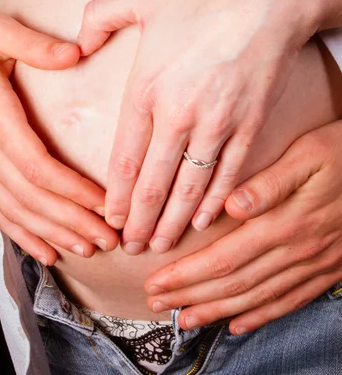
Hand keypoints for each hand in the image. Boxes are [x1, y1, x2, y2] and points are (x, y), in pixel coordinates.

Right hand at [0, 15, 118, 264]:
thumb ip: (35, 44)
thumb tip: (76, 53)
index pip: (35, 164)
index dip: (70, 188)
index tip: (103, 202)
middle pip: (29, 195)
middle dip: (71, 220)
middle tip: (108, 238)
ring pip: (13, 209)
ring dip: (52, 233)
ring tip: (87, 248)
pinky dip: (21, 234)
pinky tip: (47, 251)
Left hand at [77, 0, 321, 253]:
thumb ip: (97, 19)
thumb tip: (76, 46)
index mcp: (146, 88)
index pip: (125, 158)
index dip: (116, 196)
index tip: (110, 220)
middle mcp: (178, 114)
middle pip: (154, 183)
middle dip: (140, 221)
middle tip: (131, 248)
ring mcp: (216, 124)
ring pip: (190, 188)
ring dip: (174, 222)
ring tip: (161, 245)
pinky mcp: (249, 125)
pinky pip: (228, 175)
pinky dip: (214, 202)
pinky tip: (204, 220)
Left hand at [145, 121, 341, 332]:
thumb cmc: (341, 154)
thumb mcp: (307, 156)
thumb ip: (269, 184)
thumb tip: (230, 206)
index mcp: (285, 224)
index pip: (224, 259)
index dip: (187, 275)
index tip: (156, 281)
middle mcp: (297, 252)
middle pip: (234, 284)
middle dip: (191, 296)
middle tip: (157, 302)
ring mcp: (314, 265)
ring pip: (257, 298)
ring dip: (217, 311)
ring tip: (185, 320)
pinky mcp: (326, 269)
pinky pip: (289, 302)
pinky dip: (261, 317)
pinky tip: (239, 325)